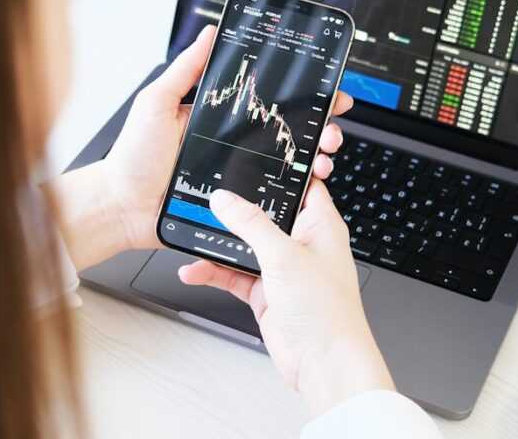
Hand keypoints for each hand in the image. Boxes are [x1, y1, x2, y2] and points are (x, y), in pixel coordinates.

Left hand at [97, 25, 354, 252]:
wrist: (122, 207)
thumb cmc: (133, 157)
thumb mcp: (157, 102)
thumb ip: (185, 70)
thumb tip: (209, 32)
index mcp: (218, 116)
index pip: (268, 99)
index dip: (301, 94)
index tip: (326, 88)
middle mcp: (233, 143)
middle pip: (289, 131)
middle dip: (321, 126)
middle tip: (334, 125)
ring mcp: (237, 173)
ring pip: (289, 164)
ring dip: (316, 158)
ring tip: (326, 156)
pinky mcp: (237, 202)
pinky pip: (274, 196)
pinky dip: (298, 191)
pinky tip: (309, 184)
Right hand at [177, 182, 394, 416]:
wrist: (324, 363)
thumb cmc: (327, 311)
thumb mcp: (284, 256)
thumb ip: (252, 225)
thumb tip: (227, 199)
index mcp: (320, 225)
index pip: (301, 185)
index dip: (280, 170)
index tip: (251, 154)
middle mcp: (303, 244)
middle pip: (265, 214)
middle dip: (237, 209)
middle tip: (208, 194)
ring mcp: (283, 269)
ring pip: (245, 246)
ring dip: (220, 244)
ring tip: (191, 235)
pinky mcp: (267, 293)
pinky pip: (235, 275)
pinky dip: (215, 273)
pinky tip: (194, 271)